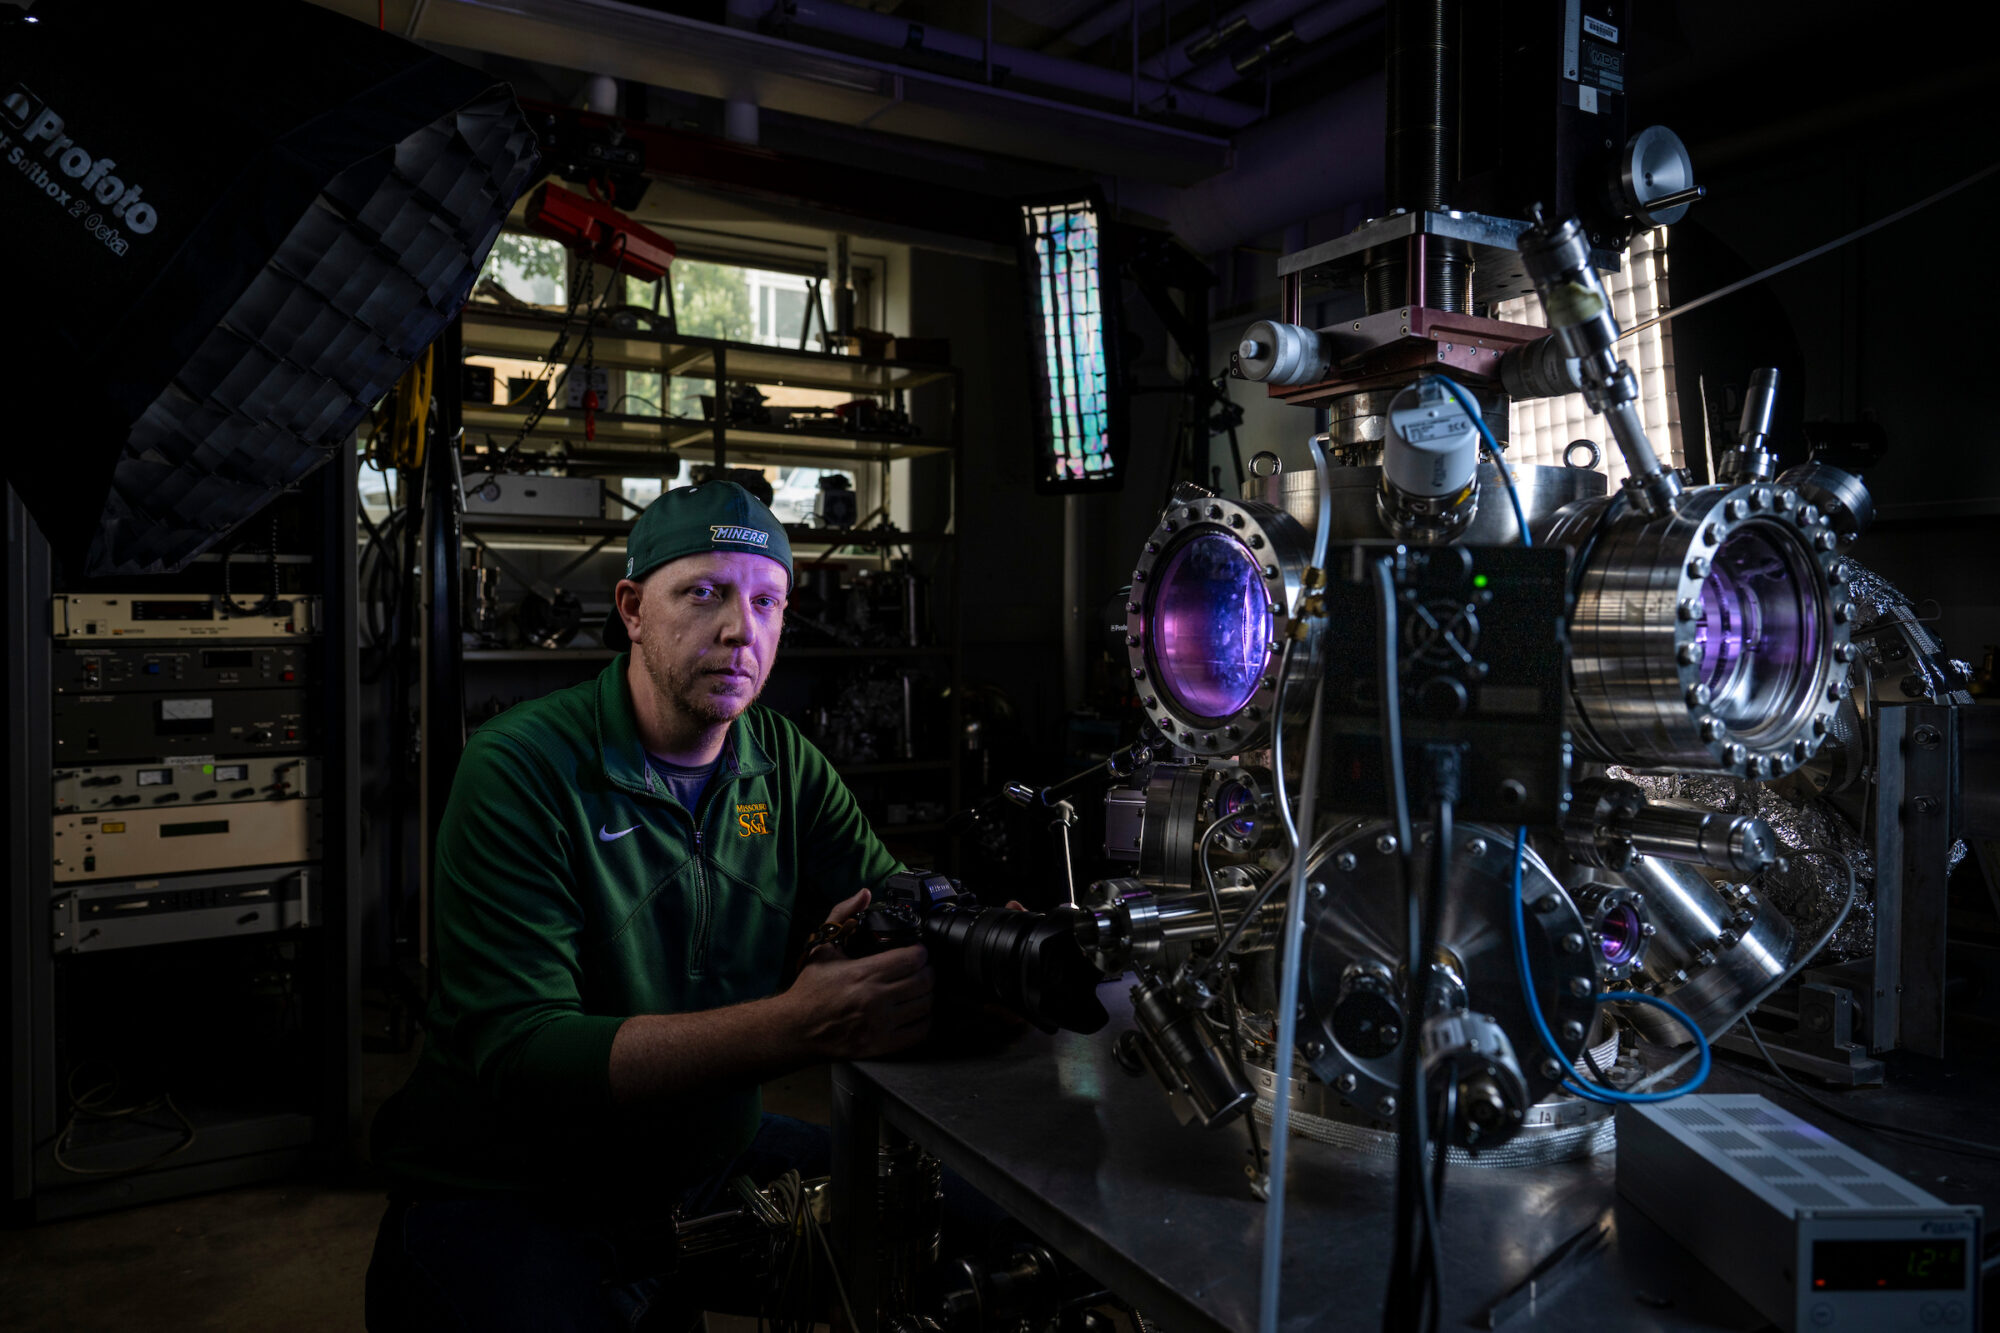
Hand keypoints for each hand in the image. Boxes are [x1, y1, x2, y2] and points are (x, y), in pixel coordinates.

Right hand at [784, 889, 933, 1058]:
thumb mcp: (823, 946)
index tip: (918, 950)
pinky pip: (920, 1032)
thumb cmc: (810, 988)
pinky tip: (918, 1012)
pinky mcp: (882, 1045)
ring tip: (920, 988)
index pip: (913, 958)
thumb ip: (843, 914)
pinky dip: (925, 1020)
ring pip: (925, 1005)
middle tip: (922, 968)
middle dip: (928, 970)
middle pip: (924, 981)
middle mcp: (875, 999)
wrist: (796, 1029)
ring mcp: (880, 1025)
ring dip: (928, 994)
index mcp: (864, 973)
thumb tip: (865, 894)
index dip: (921, 951)